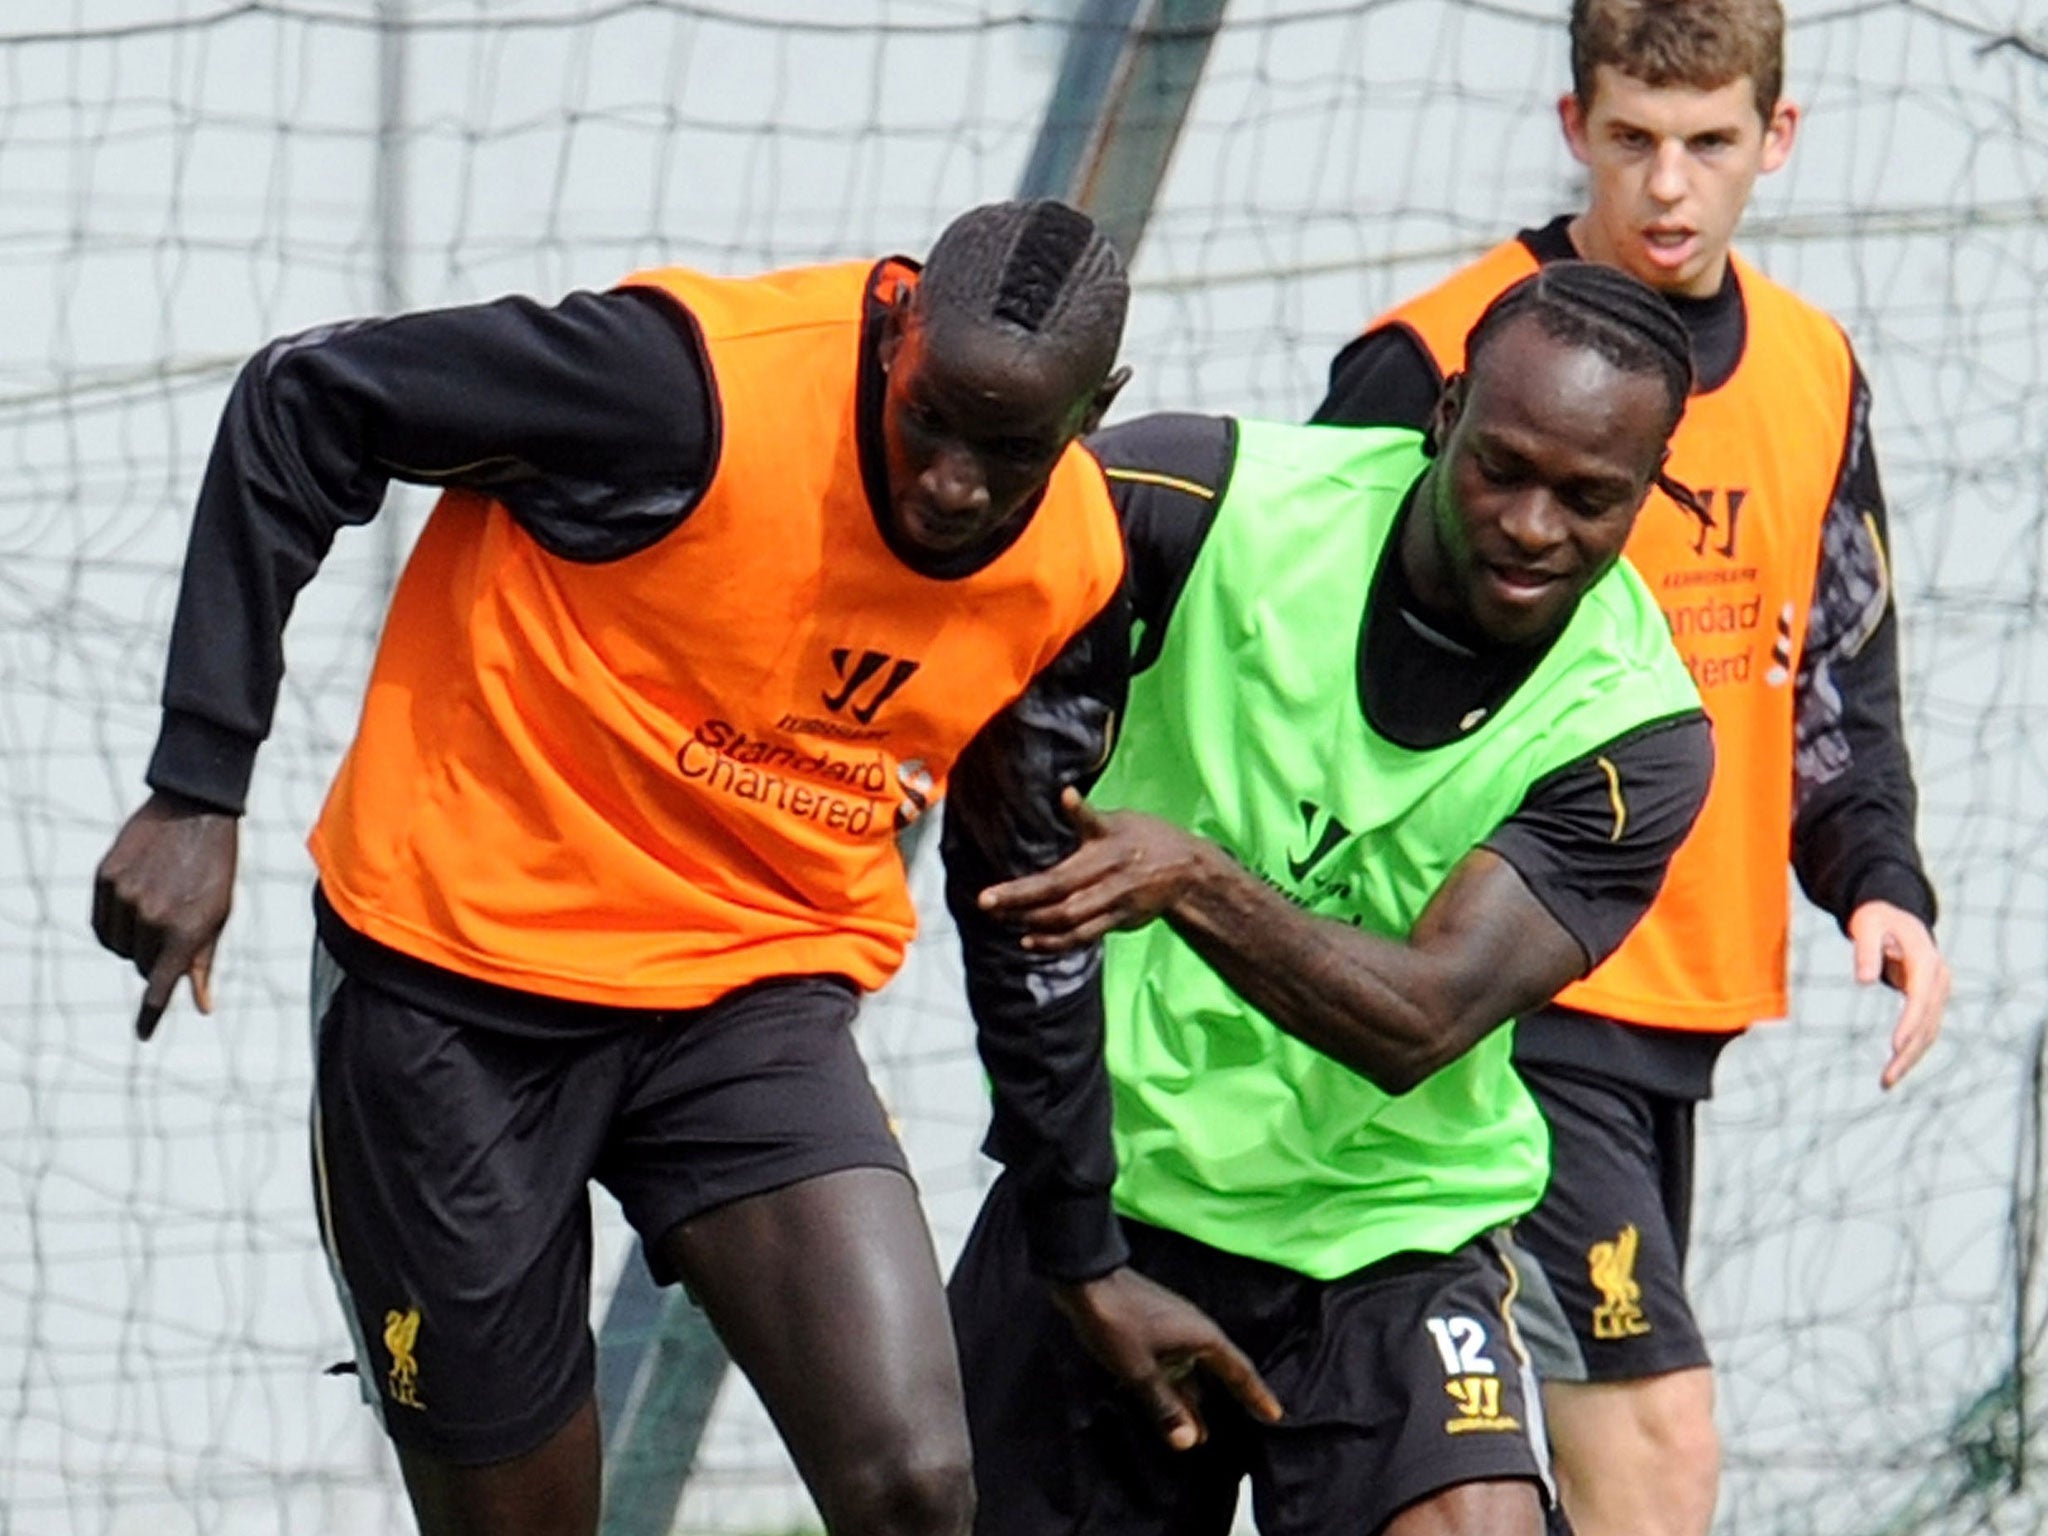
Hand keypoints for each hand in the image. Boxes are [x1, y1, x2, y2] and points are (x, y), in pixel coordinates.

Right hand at [91, 791, 238, 1040]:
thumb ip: (203, 963)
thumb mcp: (219, 915)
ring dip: (133, 942)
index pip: (160, 986)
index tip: (142, 1035)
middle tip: (173, 928)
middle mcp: (153, 918)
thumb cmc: (216, 869)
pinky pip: (100, 924)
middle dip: (155, 957)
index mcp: (187, 930)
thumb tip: (202, 1007)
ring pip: (118, 947)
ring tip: (156, 911)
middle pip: (141, 965)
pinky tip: (131, 907)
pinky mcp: (105, 879)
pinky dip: (113, 926)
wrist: (196, 811)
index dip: (150, 1015)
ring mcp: (125, 898)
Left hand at [978, 787, 1210, 952]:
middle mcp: (1107, 885)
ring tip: (1001, 919)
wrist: (1189, 871)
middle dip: (1019, 907)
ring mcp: (1113, 908)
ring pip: (1069, 925)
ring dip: (1033, 926)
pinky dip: (1055, 943)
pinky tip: (1029, 941)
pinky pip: (1082, 938)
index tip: (988, 895)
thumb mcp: (1119, 820)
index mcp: (1104, 855)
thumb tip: (1065, 795)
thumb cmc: (1146, 837)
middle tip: (985, 904)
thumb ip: (1086, 817)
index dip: (1022, 890)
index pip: (1056, 879)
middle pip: (1058, 905)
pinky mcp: (1118, 923)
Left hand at [1051, 1265, 1281, 1449]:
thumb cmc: (1117, 1323)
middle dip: (1223, 1403)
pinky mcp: (1154, 1325)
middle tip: (1232, 1433)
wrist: (1085, 1279)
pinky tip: (1164, 1399)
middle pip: (1217, 1371)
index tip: (1274, 1414)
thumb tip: (1191, 1442)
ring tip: (1196, 1430)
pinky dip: (1174, 1383)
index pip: (1239, 1370)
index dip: (1256, 1394)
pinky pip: (1174, 1361)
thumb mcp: (1140, 1371)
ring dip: (1192, 1398)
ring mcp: (1173, 1325)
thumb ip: (1166, 1407)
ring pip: (1191, 1369)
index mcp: (1202, 1337)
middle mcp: (1194, 1329)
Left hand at [1847, 900, 1949, 1089]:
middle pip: (1927, 1022)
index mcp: (1926, 960)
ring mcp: (1938, 992)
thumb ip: (1866, 950)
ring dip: (1910, 1059)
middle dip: (1908, 1052)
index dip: (1910, 1023)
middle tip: (1886, 1078)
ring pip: (1928, 1032)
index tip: (1895, 1046)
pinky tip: (1894, 1069)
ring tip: (1886, 1082)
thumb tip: (1863, 982)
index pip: (1921, 997)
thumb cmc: (1878, 918)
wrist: (1897, 914)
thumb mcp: (1868, 925)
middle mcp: (1938, 979)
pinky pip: (1924, 1030)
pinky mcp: (1930, 1001)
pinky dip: (1911, 1051)